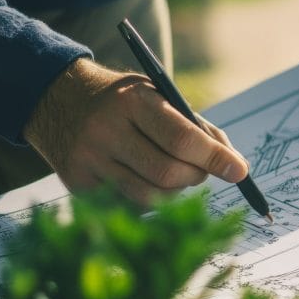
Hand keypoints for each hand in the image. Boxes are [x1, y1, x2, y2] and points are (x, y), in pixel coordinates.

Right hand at [24, 58, 249, 205]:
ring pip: (150, 196)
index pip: (182, 139)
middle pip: (168, 173)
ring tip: (175, 172)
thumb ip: (198, 127)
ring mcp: (89, 159)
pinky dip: (149, 196)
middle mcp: (106, 130)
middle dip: (197, 176)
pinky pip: (128, 203)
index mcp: (133, 101)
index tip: (240, 171)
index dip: (215, 158)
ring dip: (176, 190)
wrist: (58, 99)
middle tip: (202, 170)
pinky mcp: (77, 183)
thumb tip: (235, 165)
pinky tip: (143, 176)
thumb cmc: (125, 101)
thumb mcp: (159, 95)